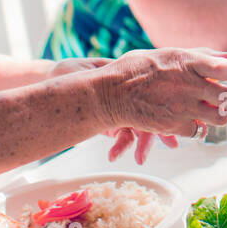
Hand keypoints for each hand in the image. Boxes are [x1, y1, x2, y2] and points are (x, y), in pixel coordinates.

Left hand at [47, 57, 178, 162]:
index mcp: (128, 79)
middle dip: (164, 129)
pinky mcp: (111, 125)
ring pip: (141, 129)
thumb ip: (107, 70)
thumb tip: (123, 72)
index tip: (174, 116)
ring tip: (140, 159)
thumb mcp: (89, 68)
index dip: (165, 104)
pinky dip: (120, 148)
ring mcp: (122, 111)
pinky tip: (112, 156)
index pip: (152, 91)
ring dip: (143, 145)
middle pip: (152, 112)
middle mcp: (129, 97)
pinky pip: (122, 138)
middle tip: (173, 144)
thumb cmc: (70, 71)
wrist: (52, 83)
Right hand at [93, 48, 226, 136]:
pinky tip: (194, 121)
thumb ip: (200, 56)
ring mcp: (181, 106)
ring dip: (224, 117)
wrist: (109, 93)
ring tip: (221, 113)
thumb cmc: (137, 69)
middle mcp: (188, 84)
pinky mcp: (173, 125)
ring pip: (219, 117)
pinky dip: (200, 127)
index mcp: (187, 62)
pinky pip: (198, 130)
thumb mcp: (169, 54)